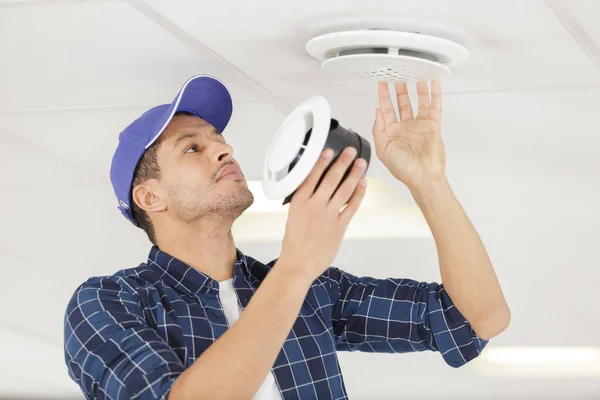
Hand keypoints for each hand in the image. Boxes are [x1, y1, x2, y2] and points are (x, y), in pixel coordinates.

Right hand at [279, 147, 366, 281]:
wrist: (299, 263)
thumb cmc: (295, 242)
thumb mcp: (293, 216)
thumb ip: (304, 202)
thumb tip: (313, 190)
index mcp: (299, 202)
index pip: (311, 176)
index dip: (321, 162)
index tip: (328, 151)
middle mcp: (314, 206)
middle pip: (331, 179)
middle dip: (342, 162)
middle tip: (350, 152)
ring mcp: (328, 215)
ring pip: (344, 189)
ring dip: (354, 174)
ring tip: (361, 164)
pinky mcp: (340, 226)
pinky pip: (352, 206)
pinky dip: (359, 194)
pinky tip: (362, 184)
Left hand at [372, 81, 446, 190]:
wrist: (423, 177)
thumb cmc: (403, 168)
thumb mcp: (383, 149)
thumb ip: (379, 129)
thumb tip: (377, 111)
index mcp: (392, 132)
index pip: (386, 109)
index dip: (383, 96)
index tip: (381, 84)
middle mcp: (405, 127)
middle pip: (402, 102)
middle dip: (399, 89)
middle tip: (397, 75)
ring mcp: (419, 125)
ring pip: (418, 101)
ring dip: (416, 88)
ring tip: (415, 74)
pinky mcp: (432, 125)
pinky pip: (434, 106)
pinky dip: (435, 94)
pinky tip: (434, 84)